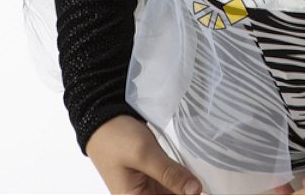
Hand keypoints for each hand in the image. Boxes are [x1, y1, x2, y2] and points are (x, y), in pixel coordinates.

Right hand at [85, 114, 202, 194]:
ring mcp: (144, 188)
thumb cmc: (115, 137)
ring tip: (200, 175)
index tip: (203, 189)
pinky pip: (169, 182)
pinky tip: (192, 171)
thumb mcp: (144, 154)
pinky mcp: (149, 176)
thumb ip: (170, 174)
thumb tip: (196, 191)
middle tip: (203, 181)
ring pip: (172, 192)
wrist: (101, 117)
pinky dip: (180, 177)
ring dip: (186, 186)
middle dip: (187, 190)